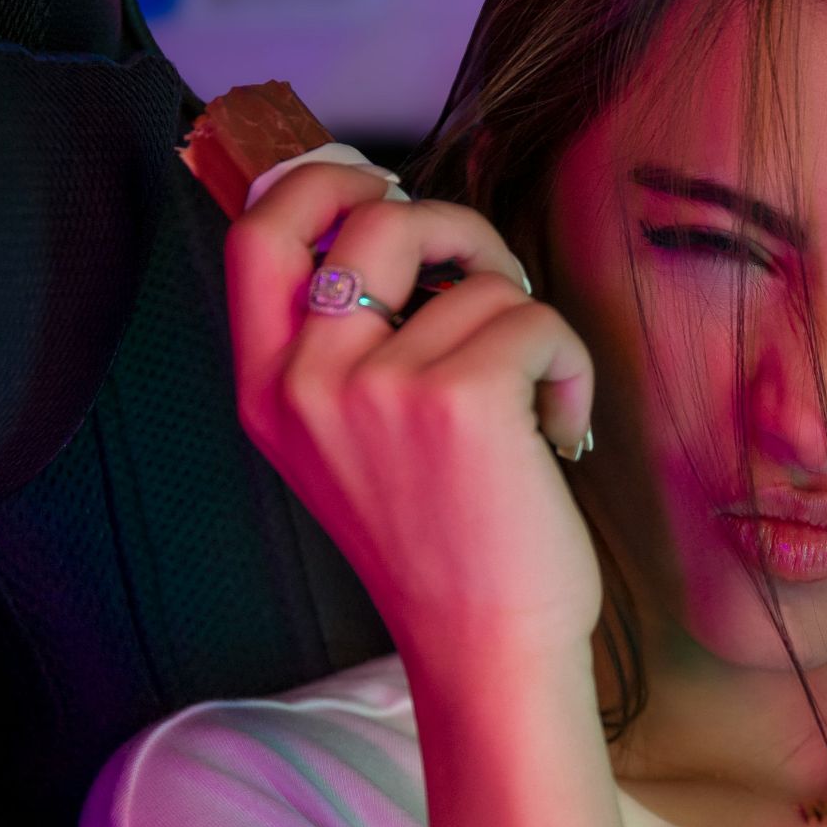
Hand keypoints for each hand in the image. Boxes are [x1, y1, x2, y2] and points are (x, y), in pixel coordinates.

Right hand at [224, 161, 601, 669]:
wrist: (485, 647)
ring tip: (531, 401)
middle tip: (493, 278)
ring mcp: (378, 389)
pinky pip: (533, 316)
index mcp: (268, 391)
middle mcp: (307, 383)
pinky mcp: (460, 399)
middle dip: (457, 226)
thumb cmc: (440, 543)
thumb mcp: (348, 443)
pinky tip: (558, 430)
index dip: (322, 179)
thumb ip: (344, 345)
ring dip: (526, 325)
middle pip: (375, 217)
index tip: (381, 184)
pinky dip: (568, 365)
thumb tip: (391, 219)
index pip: (258, 233)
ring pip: (476, 275)